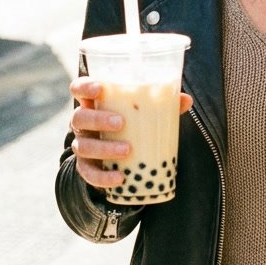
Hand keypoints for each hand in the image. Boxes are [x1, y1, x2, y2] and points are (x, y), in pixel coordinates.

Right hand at [68, 76, 191, 189]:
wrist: (117, 154)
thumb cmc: (130, 123)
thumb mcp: (143, 112)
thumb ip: (162, 104)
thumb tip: (186, 100)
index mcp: (94, 102)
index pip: (78, 88)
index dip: (85, 87)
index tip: (100, 89)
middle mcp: (83, 123)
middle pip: (80, 117)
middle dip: (98, 119)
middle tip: (121, 122)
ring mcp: (82, 145)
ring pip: (83, 146)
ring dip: (104, 148)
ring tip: (127, 150)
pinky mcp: (86, 167)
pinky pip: (88, 173)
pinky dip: (103, 177)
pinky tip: (120, 178)